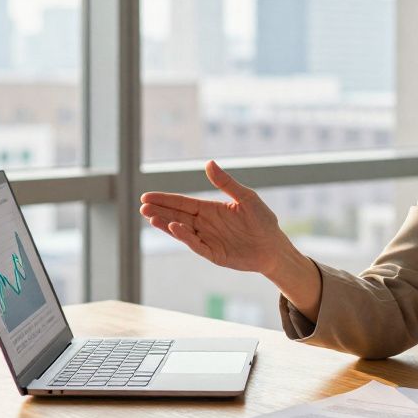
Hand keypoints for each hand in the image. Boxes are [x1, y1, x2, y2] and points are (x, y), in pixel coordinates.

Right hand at [140, 161, 288, 274]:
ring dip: (166, 224)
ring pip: (182, 231)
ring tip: (150, 217)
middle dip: (159, 211)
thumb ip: (226, 183)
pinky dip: (185, 237)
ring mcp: (208, 239)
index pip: (183, 203)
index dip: (165, 199)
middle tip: (142, 206)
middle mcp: (205, 224)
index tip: (146, 196)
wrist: (274, 247)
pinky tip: (174, 227)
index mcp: (210, 209)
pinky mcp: (214, 254)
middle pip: (177, 216)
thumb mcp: (246, 197)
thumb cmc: (262, 220)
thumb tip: (208, 163)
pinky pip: (196, 245)